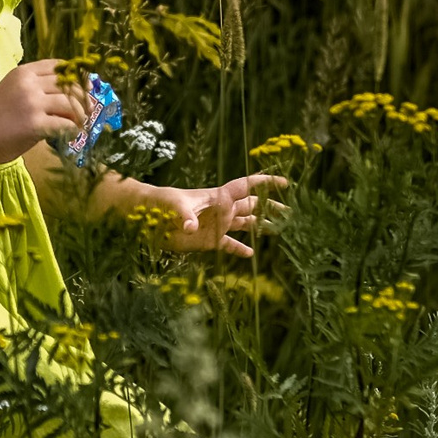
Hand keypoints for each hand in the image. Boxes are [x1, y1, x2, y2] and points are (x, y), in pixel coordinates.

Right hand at [0, 60, 91, 165]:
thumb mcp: (13, 90)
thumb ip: (37, 87)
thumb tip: (70, 93)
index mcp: (24, 72)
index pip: (59, 66)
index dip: (76, 75)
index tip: (87, 85)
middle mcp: (29, 83)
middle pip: (69, 84)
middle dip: (84, 96)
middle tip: (91, 108)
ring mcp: (33, 103)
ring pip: (71, 103)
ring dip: (81, 114)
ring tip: (83, 122)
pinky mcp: (36, 124)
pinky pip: (65, 123)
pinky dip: (73, 129)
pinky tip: (72, 133)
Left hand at [141, 174, 288, 258]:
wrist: (147, 215)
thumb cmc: (161, 203)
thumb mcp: (175, 206)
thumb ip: (185, 216)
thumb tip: (190, 229)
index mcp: (219, 197)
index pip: (247, 186)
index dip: (265, 183)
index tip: (284, 183)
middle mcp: (222, 210)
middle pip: (252, 206)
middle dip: (270, 206)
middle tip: (289, 211)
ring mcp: (216, 225)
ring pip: (244, 224)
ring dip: (260, 226)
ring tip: (277, 229)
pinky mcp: (208, 240)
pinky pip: (228, 245)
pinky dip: (239, 249)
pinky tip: (250, 255)